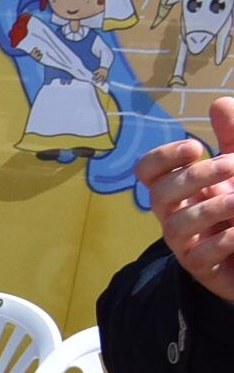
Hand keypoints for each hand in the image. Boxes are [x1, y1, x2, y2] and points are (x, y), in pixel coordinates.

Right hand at [137, 96, 233, 304]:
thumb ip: (231, 138)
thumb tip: (217, 104)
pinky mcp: (201, 269)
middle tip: (232, 165)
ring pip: (177, 225)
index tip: (195, 148)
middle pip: (158, 194)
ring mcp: (184, 244)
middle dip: (195, 177)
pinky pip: (200, 255)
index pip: (147, 171)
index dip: (162, 158)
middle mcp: (173, 214)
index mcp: (178, 189)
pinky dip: (225, 240)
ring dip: (213, 208)